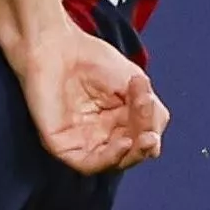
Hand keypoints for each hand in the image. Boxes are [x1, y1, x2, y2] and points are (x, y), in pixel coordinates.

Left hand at [6, 26, 168, 175]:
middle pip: (132, 154)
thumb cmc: (91, 58)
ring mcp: (81, 141)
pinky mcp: (61, 145)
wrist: (55, 46)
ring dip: (133, 154)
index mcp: (118, 122)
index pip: (142, 136)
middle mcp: (101, 136)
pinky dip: (110, 158)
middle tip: (150, 132)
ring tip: (142, 138)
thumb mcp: (134, 82)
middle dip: (145, 143)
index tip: (147, 98)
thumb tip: (153, 138)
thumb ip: (150, 110)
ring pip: (114, 162)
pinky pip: (88, 164)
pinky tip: (123, 144)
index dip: (150, 124)